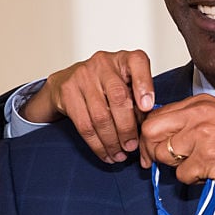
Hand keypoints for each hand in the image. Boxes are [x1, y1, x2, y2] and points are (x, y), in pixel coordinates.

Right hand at [21, 50, 154, 161]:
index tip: (147, 106)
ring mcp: (82, 76)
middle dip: (127, 128)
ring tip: (120, 154)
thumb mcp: (126, 85)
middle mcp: (103, 63)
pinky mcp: (67, 92)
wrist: (67, 81)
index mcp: (123, 59)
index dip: (144, 85)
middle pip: (118, 98)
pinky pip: (84, 124)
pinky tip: (105, 152)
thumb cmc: (104, 86)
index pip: (137, 62)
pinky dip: (97, 144)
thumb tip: (146, 128)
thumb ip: (138, 101)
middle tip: (132, 146)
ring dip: (112, 141)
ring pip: (100, 116)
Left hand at [138, 95, 214, 192]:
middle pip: (150, 131)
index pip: (157, 115)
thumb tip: (163, 138)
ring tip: (199, 168)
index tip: (155, 149)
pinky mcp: (207, 159)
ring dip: (177, 167)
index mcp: (200, 103)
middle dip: (152, 151)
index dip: (152, 136)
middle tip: (160, 163)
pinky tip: (212, 175)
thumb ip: (192, 123)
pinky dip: (194, 181)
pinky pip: (182, 175)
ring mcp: (202, 136)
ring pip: (164, 156)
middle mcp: (198, 115)